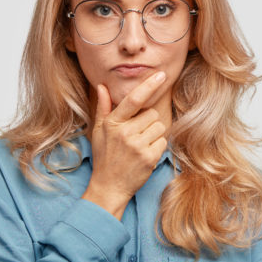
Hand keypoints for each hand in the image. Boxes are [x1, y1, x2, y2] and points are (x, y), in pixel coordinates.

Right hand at [82, 72, 169, 218]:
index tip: (161, 74)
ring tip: (140, 145)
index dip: (148, 85)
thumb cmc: (105, 156)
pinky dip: (157, 147)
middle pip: (152, 114)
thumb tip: (103, 86)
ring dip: (154, 134)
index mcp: (113, 123)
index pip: (133, 99)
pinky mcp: (149, 157)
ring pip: (159, 126)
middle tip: (136, 135)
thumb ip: (104, 107)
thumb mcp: (99, 131)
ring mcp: (137, 146)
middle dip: (148, 122)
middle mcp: (125, 133)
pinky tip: (145, 154)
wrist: (108, 186)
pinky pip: (163, 141)